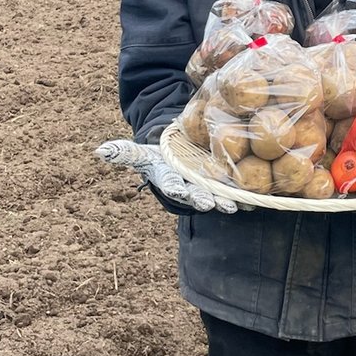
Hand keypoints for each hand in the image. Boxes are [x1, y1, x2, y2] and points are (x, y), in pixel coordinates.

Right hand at [95, 139, 240, 214]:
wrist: (177, 155)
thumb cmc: (157, 153)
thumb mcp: (140, 151)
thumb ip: (123, 152)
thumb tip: (99, 151)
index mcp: (168, 179)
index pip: (170, 186)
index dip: (177, 190)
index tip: (182, 192)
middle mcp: (187, 188)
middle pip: (196, 195)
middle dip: (205, 200)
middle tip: (214, 203)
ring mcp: (205, 189)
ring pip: (217, 196)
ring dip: (228, 201)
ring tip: (239, 204)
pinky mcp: (221, 186)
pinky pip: (233, 191)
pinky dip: (244, 195)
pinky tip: (256, 199)